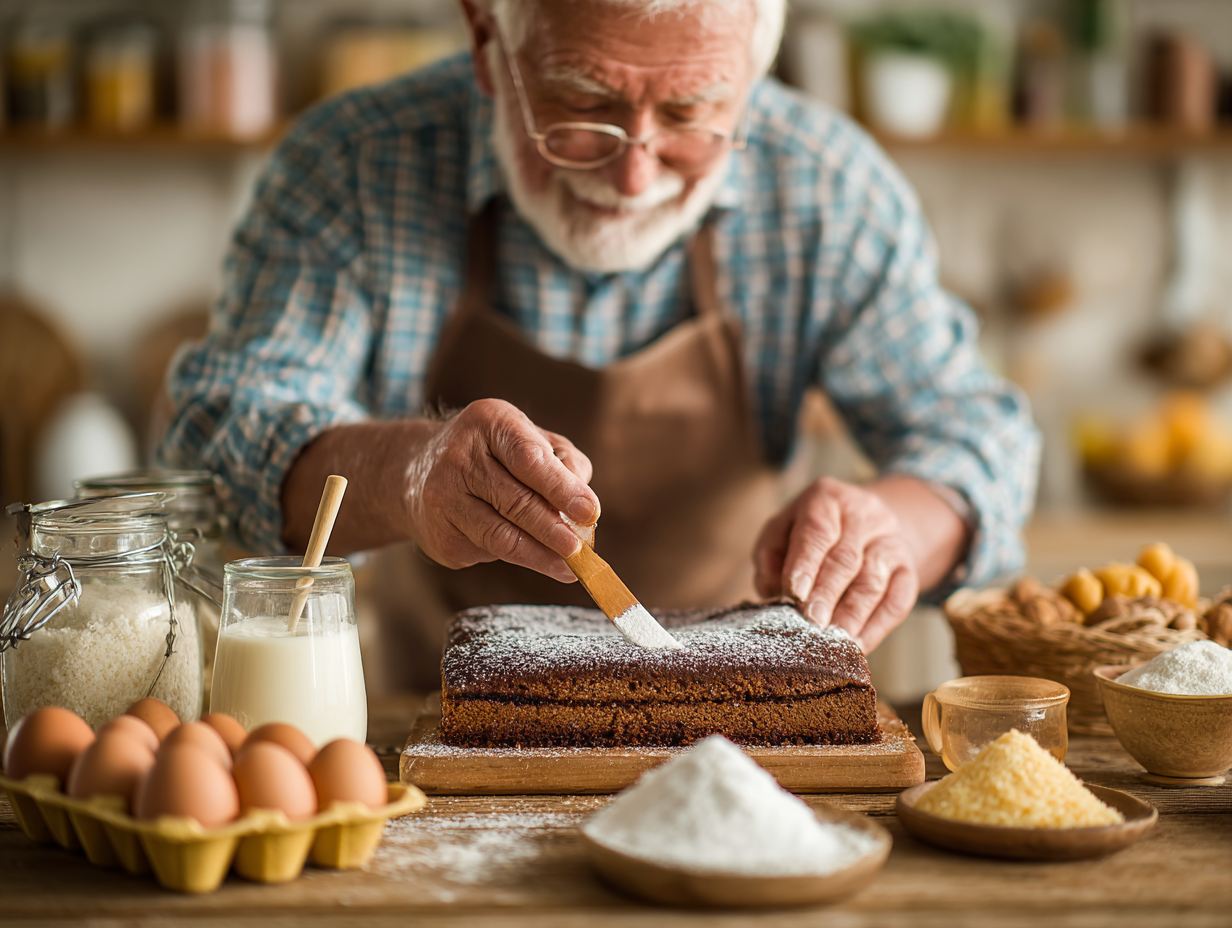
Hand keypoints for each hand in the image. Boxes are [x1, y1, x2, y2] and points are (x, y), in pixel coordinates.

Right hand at [406, 399, 598, 581]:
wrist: (418, 472)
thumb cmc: (494, 455)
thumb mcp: (530, 439)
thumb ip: (565, 463)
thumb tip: (584, 508)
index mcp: (489, 422)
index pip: (528, 458)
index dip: (561, 487)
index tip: (589, 511)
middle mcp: (459, 456)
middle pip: (515, 500)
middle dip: (554, 529)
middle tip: (582, 549)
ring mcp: (443, 497)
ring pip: (500, 535)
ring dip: (540, 555)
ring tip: (570, 567)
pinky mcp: (440, 535)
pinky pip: (487, 552)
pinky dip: (519, 557)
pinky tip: (537, 558)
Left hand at [753, 477, 918, 650]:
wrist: (867, 520)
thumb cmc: (812, 530)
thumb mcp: (783, 528)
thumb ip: (770, 555)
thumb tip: (771, 590)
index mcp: (826, 499)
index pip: (817, 531)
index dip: (805, 564)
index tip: (794, 595)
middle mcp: (864, 514)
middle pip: (846, 558)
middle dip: (827, 594)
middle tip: (811, 622)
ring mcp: (891, 540)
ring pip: (874, 581)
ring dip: (853, 614)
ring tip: (834, 640)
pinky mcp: (908, 567)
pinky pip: (899, 599)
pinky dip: (878, 626)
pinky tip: (858, 645)